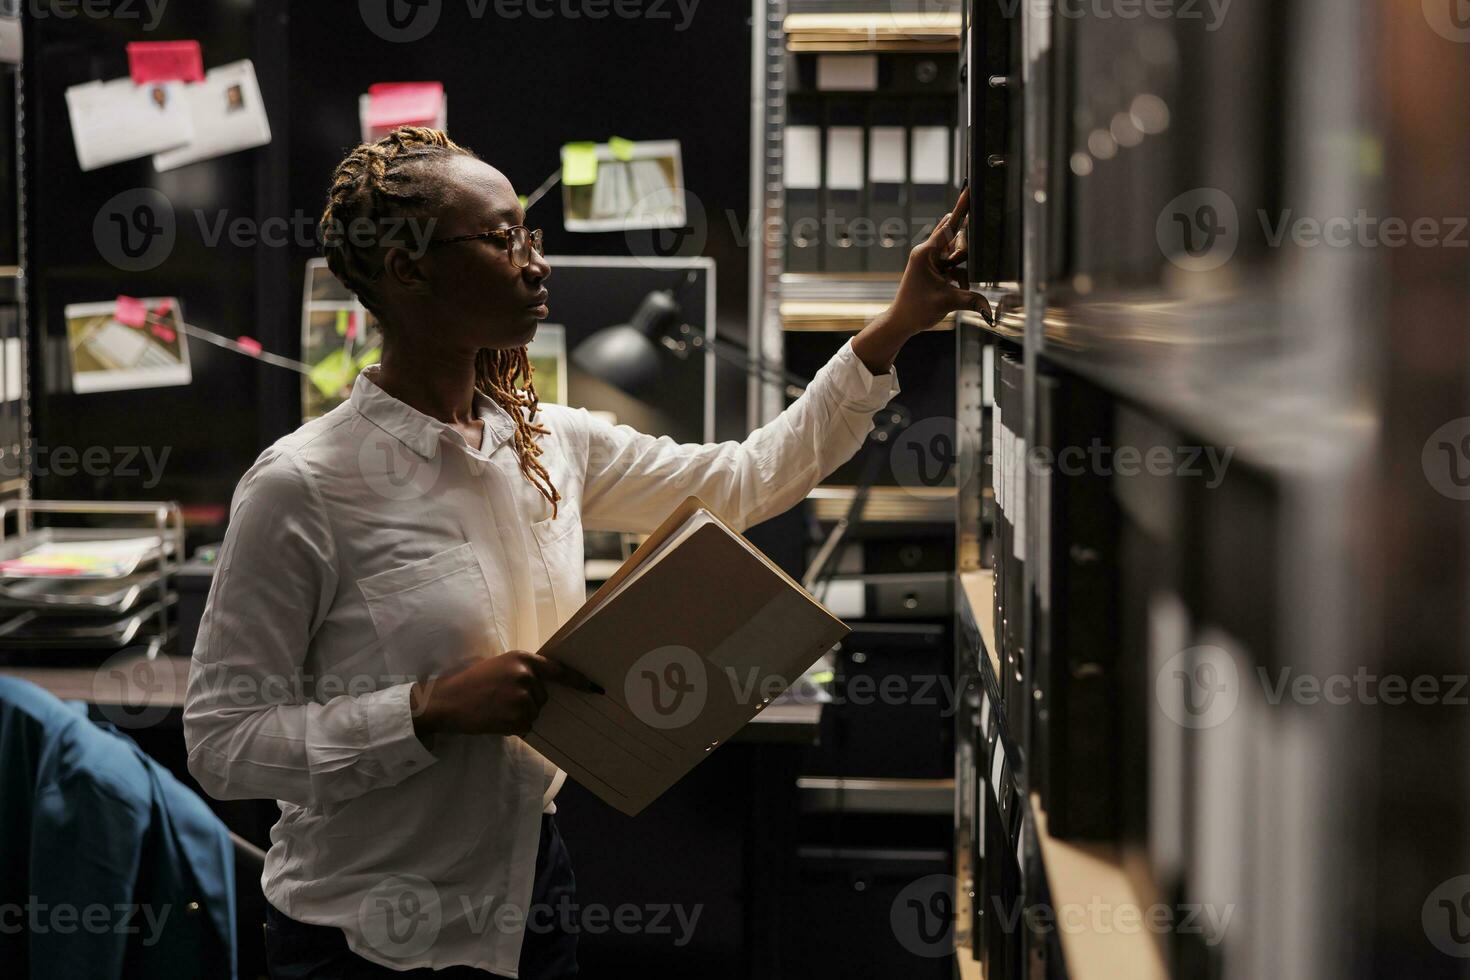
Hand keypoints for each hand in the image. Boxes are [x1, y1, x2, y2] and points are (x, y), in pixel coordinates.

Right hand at [410, 650, 601, 737]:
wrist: (447, 701)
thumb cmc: (471, 683)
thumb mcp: (500, 666)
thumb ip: (523, 672)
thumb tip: (545, 688)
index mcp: (523, 659)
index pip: (559, 671)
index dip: (579, 681)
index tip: (595, 689)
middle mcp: (527, 675)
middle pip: (544, 696)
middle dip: (527, 701)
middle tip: (500, 698)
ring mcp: (523, 697)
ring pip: (534, 713)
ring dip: (519, 715)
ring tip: (495, 708)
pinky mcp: (517, 717)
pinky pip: (526, 726)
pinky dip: (513, 727)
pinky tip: (494, 719)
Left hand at [889, 184, 992, 332]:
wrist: (901, 321)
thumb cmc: (916, 309)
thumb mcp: (947, 303)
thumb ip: (973, 301)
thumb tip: (992, 309)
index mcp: (925, 253)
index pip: (948, 225)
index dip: (961, 208)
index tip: (969, 190)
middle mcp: (927, 252)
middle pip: (954, 235)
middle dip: (963, 248)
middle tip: (957, 268)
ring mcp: (930, 259)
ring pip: (955, 250)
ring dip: (961, 265)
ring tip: (954, 283)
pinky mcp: (934, 268)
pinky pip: (954, 264)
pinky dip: (960, 274)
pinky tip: (957, 288)